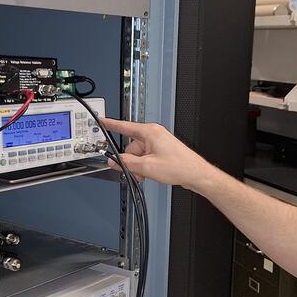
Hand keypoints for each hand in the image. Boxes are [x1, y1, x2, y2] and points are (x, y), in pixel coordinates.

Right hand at [101, 117, 217, 191]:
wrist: (195, 174)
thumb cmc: (179, 166)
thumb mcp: (146, 167)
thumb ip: (127, 163)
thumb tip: (114, 160)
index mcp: (150, 132)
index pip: (124, 126)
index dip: (110, 124)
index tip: (101, 121)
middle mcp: (153, 134)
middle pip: (130, 146)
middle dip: (130, 160)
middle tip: (134, 171)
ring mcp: (158, 143)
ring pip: (138, 154)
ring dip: (138, 166)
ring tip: (146, 175)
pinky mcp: (161, 151)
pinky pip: (146, 157)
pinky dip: (144, 166)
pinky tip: (150, 174)